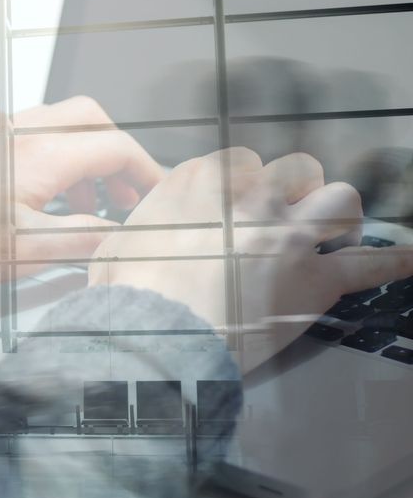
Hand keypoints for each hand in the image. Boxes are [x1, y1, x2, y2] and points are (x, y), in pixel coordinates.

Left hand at [0, 97, 164, 284]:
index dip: (146, 173)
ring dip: (79, 157)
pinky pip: (16, 131)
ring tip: (80, 204)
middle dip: (116, 155)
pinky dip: (39, 151)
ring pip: (53, 124)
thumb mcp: (21, 252)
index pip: (116, 148)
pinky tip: (27, 182)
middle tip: (123, 196)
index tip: (155, 198)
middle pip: (89, 122)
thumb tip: (117, 235)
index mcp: (43, 156)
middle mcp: (20, 133)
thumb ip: (77, 240)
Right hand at [90, 148, 412, 371]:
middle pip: (294, 171)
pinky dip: (393, 262)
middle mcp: (252, 198)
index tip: (235, 208)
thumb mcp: (114, 250)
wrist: (157, 334)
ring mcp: (290, 235)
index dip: (240, 187)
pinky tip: (408, 258)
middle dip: (291, 193)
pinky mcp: (317, 280)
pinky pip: (371, 265)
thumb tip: (132, 240)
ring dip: (335, 216)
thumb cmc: (128, 296)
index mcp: (201, 184)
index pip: (237, 163)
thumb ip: (135, 233)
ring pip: (339, 198)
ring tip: (331, 235)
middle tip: (282, 220)